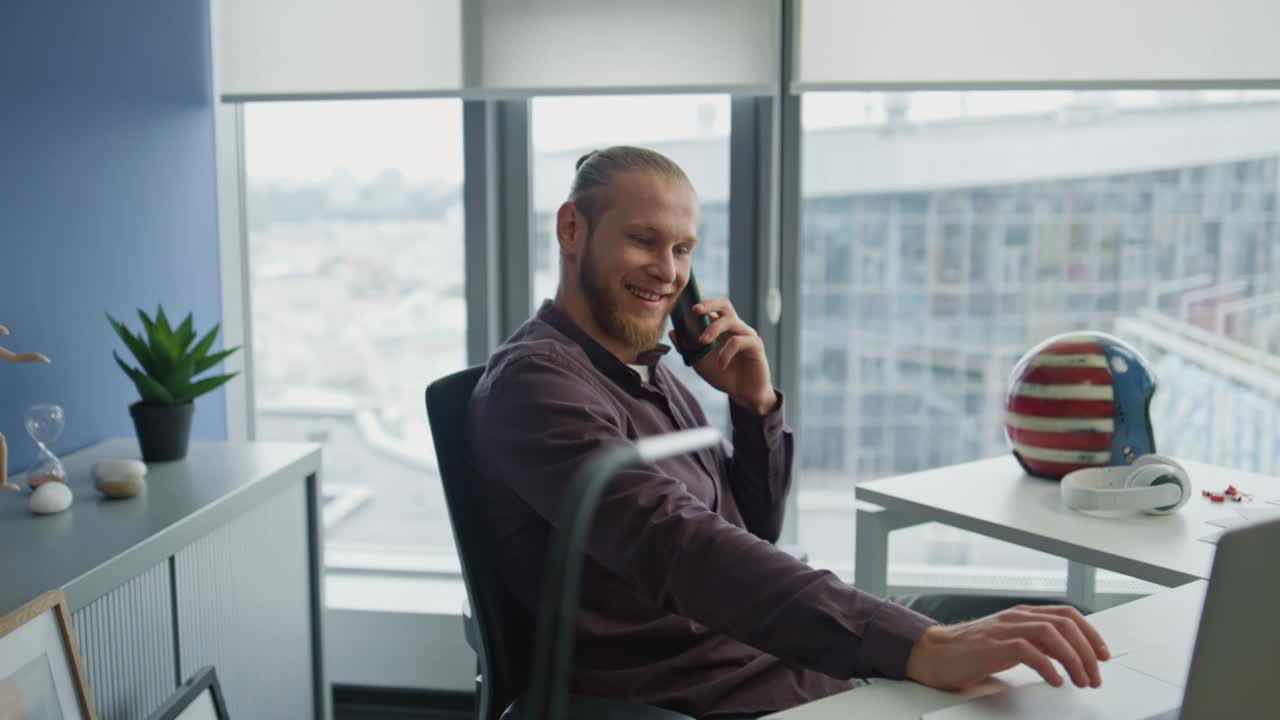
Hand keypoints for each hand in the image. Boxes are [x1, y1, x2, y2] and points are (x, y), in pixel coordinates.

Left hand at [669, 298, 775, 414]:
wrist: (743, 394)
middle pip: (724, 305)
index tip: (685, 301)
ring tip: (702, 342)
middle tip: (694, 309)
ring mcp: (746, 334)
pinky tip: (722, 366)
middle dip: (709, 304)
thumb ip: (687, 348)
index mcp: (720, 328)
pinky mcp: (755, 345)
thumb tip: (672, 332)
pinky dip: (726, 353)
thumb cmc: (723, 375)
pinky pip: (738, 341)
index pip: (711, 308)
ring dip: (713, 329)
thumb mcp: (700, 362)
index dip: (699, 302)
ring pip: (730, 320)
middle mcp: (734, 327)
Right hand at [905, 604, 1109, 690]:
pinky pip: (1029, 651)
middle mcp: (1016, 617)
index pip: (1067, 614)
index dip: (1091, 634)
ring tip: (1081, 682)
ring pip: (1051, 634)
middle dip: (1087, 652)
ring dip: (1074, 660)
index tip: (1103, 656)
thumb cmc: (969, 652)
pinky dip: (1048, 666)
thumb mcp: (1009, 643)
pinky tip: (1055, 681)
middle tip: (1095, 677)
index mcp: (1022, 614)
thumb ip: (1036, 645)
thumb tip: (1068, 658)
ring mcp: (1004, 629)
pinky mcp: (993, 645)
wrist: (933, 653)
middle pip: (1065, 624)